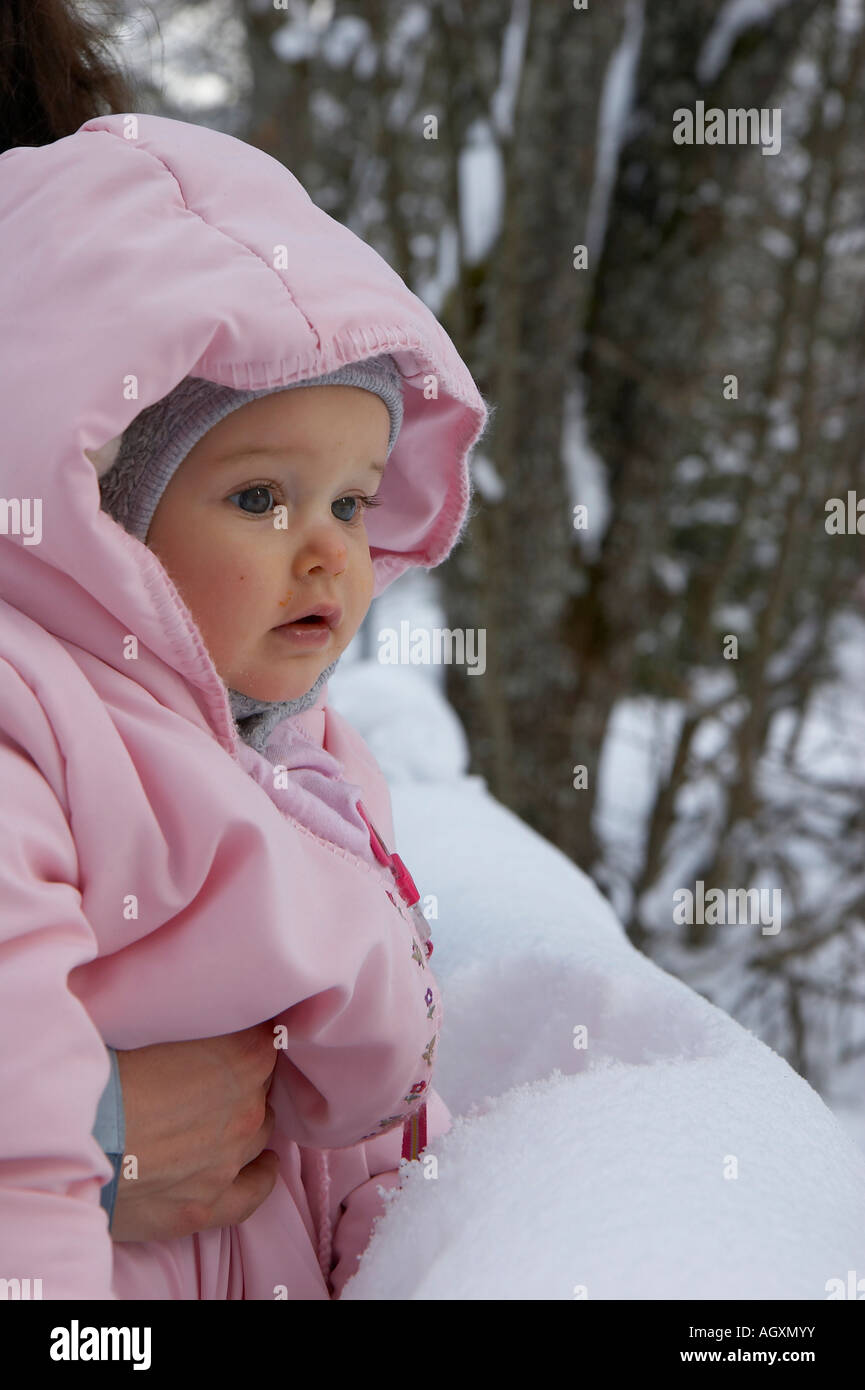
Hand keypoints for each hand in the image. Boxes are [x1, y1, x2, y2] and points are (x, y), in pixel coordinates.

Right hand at [110, 1021, 279, 1242]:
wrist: (69, 1134)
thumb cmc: (104, 1067)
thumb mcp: (155, 1019)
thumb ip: (193, 1017)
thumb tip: (194, 1008)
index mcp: (243, 1054)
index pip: (265, 1037)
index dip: (247, 1034)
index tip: (231, 1033)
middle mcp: (247, 1107)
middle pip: (260, 1086)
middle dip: (239, 1079)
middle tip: (206, 1077)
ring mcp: (229, 1160)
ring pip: (260, 1133)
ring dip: (244, 1122)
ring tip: (220, 1117)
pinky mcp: (207, 1205)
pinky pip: (254, 1193)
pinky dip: (262, 1177)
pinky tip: (265, 1166)